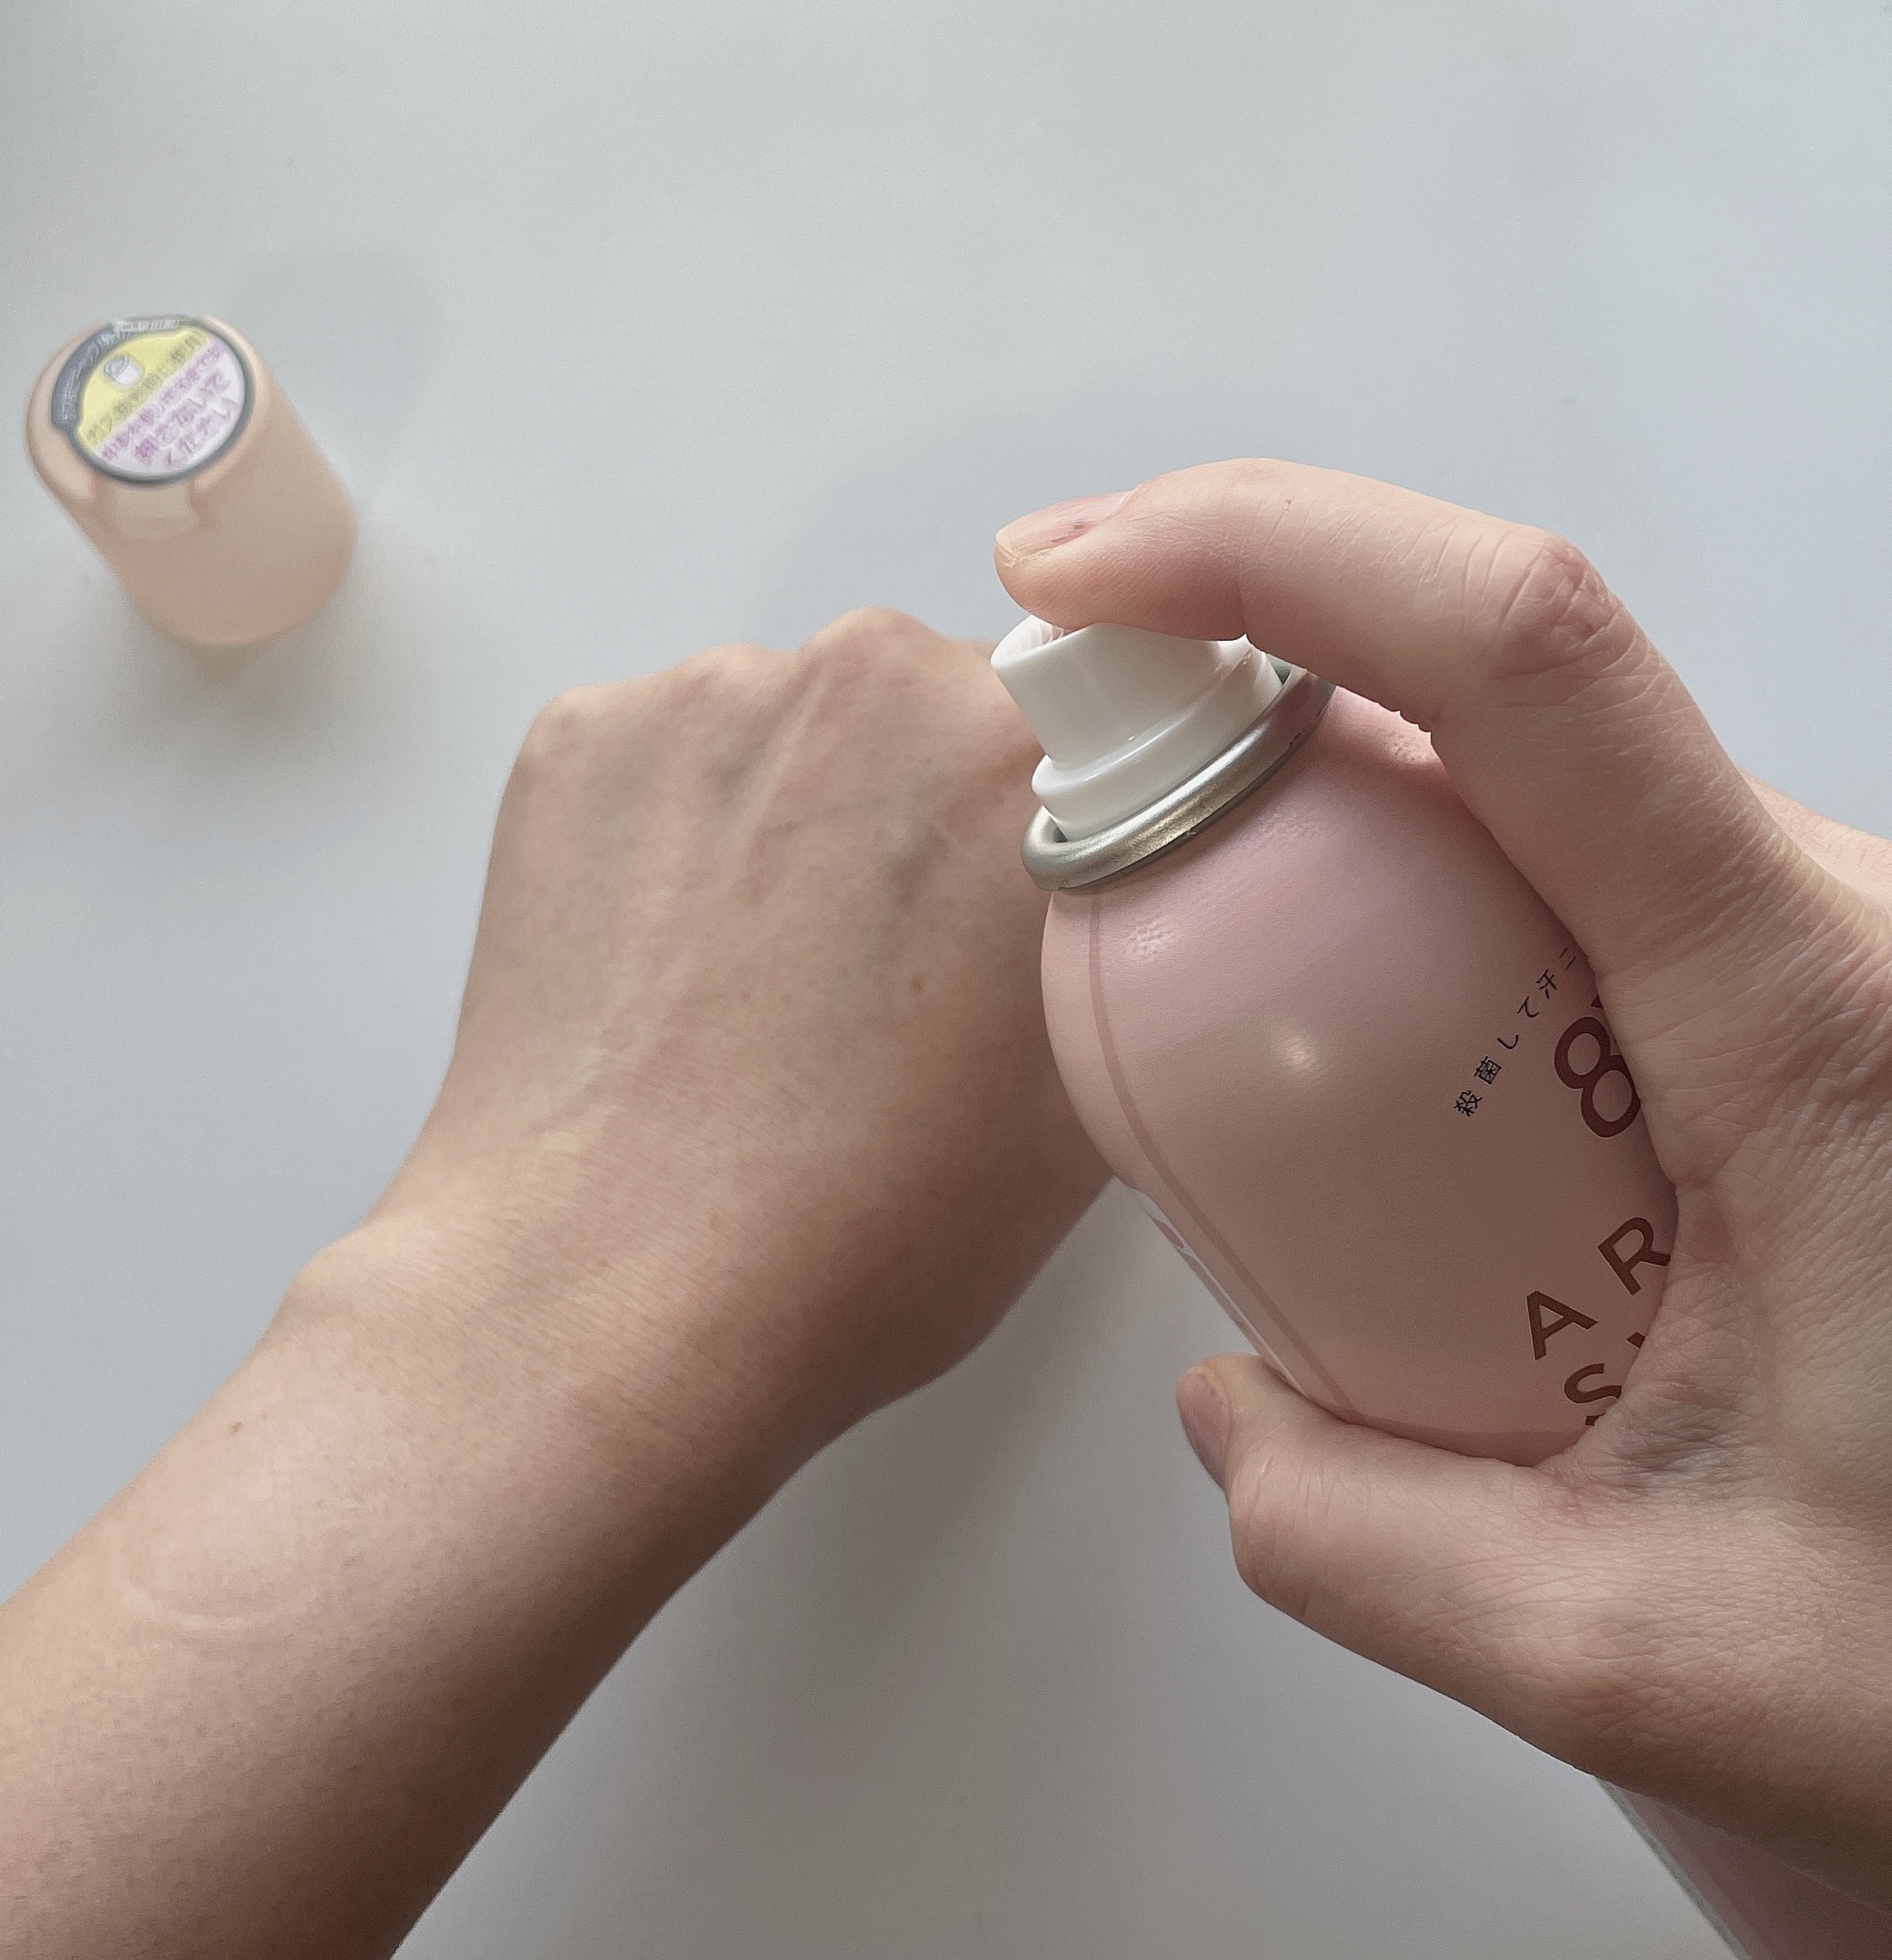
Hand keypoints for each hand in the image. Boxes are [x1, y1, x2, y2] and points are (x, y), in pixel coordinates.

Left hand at [343, 607, 1104, 1490]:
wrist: (606, 1303)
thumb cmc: (855, 1232)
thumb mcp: (1095, 1101)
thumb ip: (1128, 941)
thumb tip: (1117, 895)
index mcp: (1028, 750)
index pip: (1102, 696)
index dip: (1082, 792)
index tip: (1052, 864)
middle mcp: (871, 677)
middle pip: (942, 701)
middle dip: (938, 803)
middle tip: (914, 958)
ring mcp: (706, 698)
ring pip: (803, 723)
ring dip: (808, 810)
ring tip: (777, 980)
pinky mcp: (578, 739)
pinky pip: (675, 751)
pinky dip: (686, 829)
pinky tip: (684, 964)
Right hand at [996, 465, 1891, 1955]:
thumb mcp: (1637, 1665)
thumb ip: (1362, 1537)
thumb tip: (1232, 1408)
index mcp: (1818, 1025)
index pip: (1528, 662)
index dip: (1276, 558)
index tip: (1088, 578)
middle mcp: (1871, 935)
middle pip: (1514, 719)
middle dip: (1274, 742)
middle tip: (1116, 883)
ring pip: (1567, 816)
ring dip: (1379, 878)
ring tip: (1281, 1085)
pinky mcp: (1889, 1031)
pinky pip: (1635, 913)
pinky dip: (1480, 959)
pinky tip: (1436, 1140)